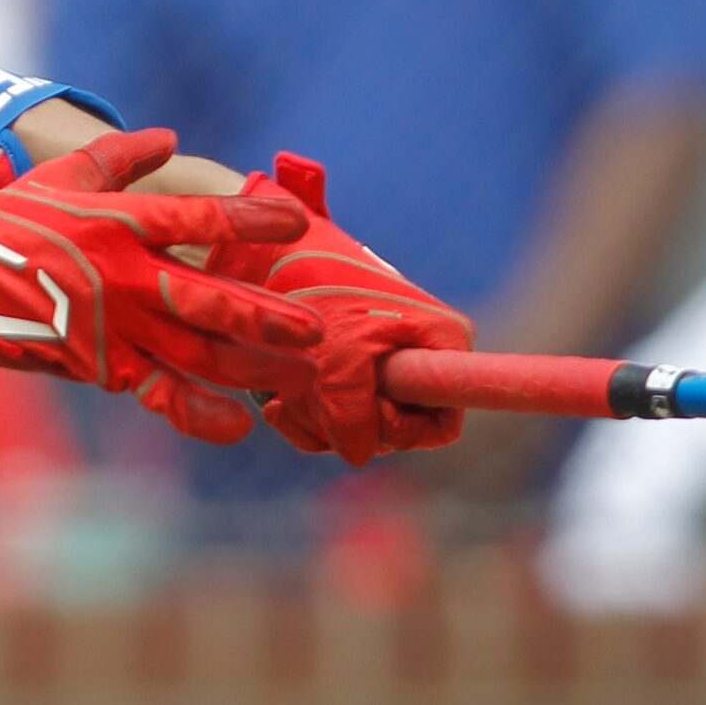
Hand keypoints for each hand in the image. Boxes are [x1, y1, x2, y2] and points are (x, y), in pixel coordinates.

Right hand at [0, 129, 321, 442]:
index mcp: (117, 225)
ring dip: (251, 366)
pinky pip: (160, 396)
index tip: (295, 222)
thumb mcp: (56, 178)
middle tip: (314, 328)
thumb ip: (118, 157)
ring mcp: (114, 329)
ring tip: (297, 375)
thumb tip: (168, 137)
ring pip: (196, 353)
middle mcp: (124, 280)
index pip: (197, 221)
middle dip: (266, 316)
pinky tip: (238, 424)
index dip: (250, 222)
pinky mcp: (101, 368)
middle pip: (209, 300)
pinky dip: (200, 413)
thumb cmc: (1, 227)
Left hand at [211, 153, 473, 466]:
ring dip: (315, 421)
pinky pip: (330, 423)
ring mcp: (380, 369)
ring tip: (286, 393)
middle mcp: (419, 359)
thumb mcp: (337, 351)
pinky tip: (275, 404)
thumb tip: (358, 456)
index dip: (401, 431)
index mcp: (442, 342)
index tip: (362, 410)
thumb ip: (351, 411)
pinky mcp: (345, 374)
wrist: (263, 249)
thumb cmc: (310, 284)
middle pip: (393, 432)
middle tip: (311, 396)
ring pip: (355, 431)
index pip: (441, 424)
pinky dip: (301, 418)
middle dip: (345, 424)